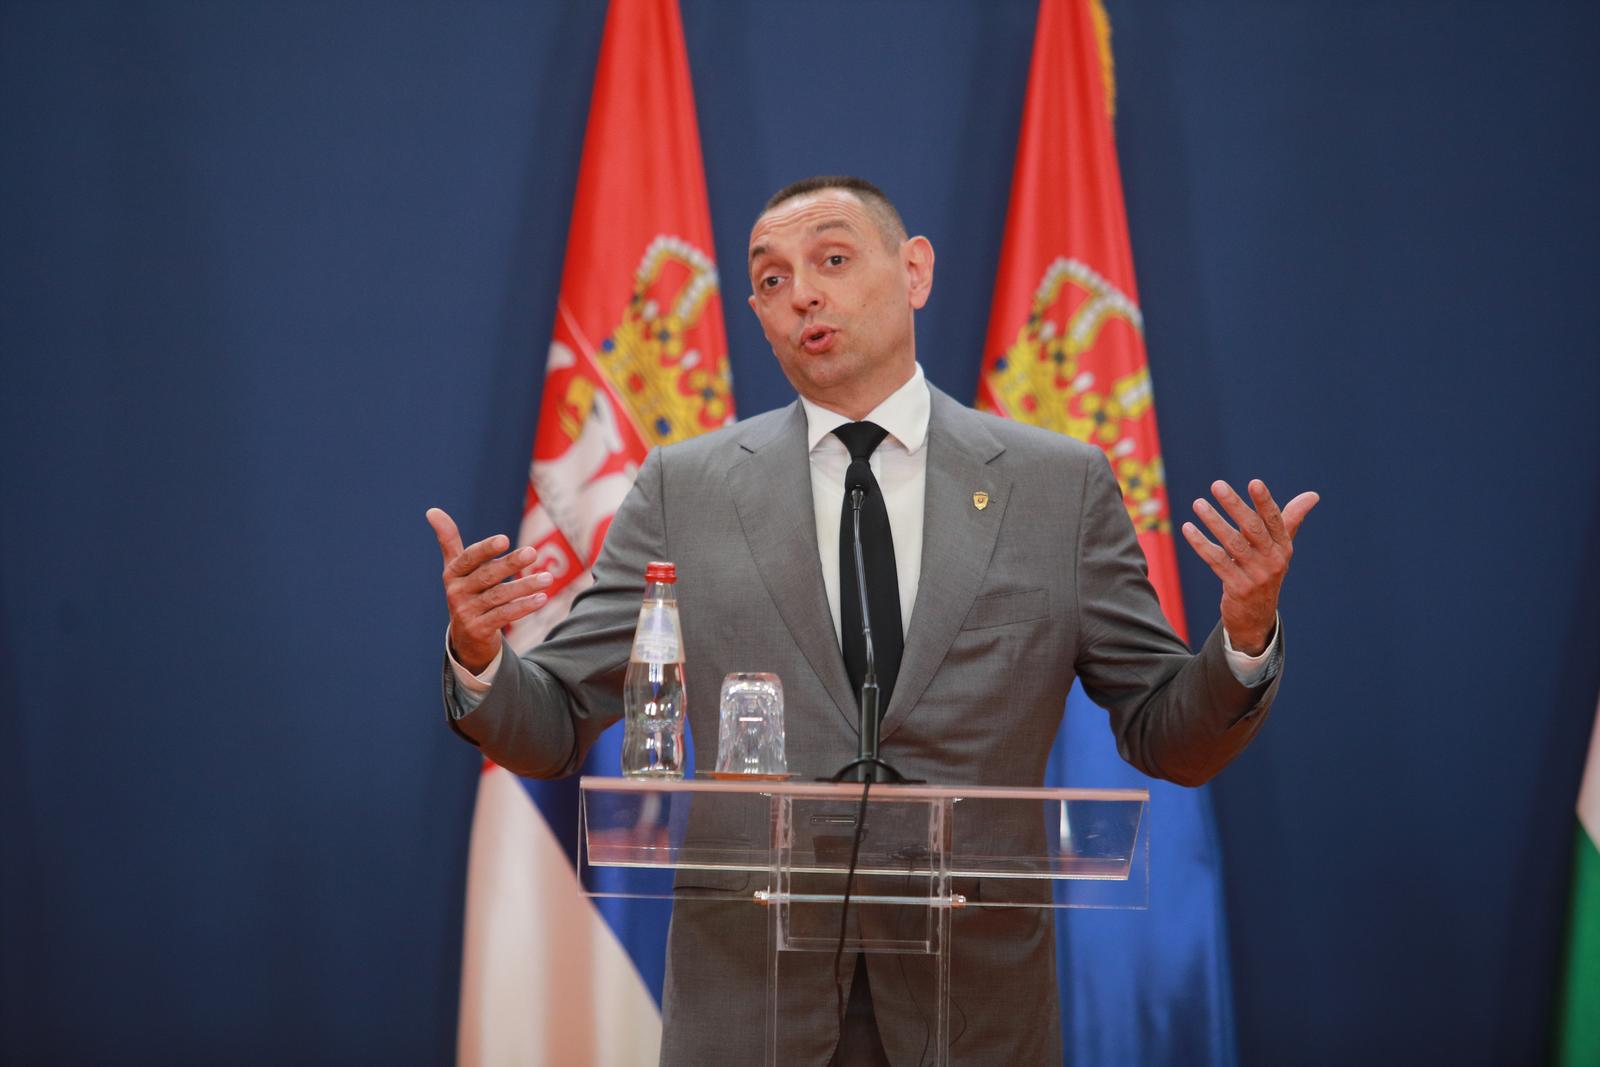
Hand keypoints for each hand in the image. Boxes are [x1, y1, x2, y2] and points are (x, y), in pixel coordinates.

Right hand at [426, 507, 552, 673]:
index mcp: (452, 574)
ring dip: (525, 586)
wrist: (465, 637)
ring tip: (548, 578)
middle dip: (510, 564)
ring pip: (499, 596)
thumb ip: (448, 540)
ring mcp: (467, 612)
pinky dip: (523, 607)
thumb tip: (432, 510)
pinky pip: (504, 615)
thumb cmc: (465, 592)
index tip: (504, 539)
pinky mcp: (479, 629)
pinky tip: (542, 598)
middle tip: (533, 552)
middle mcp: (457, 592)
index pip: (469, 558)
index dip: (486, 549)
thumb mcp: (455, 568)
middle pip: (487, 576)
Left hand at [1180, 479, 1318, 655]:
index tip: (1254, 482)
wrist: (1257, 617)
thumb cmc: (1266, 571)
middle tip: (1217, 485)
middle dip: (1235, 505)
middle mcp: (1273, 560)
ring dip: (1213, 521)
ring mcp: (1256, 575)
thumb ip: (1291, 519)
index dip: (1265, 501)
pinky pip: (1217, 561)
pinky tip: (1188, 528)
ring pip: (1232, 544)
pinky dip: (1201, 544)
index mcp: (1283, 546)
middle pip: (1253, 528)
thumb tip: (1313, 495)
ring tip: (1198, 503)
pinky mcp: (1237, 588)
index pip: (1274, 520)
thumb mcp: (1280, 548)